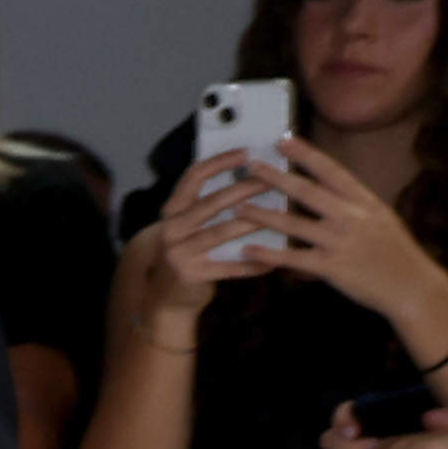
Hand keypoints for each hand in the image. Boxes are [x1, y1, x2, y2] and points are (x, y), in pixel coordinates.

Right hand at [126, 158, 284, 337]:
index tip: (247, 152)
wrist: (164, 296)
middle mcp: (171, 228)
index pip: (193, 177)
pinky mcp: (191, 274)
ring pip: (223, 231)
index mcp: (172, 211)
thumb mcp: (188, 226)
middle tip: (275, 179)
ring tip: (282, 215)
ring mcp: (179, 252)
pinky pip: (229, 267)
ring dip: (255, 222)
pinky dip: (253, 264)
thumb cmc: (187, 253)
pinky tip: (274, 261)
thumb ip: (208, 206)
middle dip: (247, 188)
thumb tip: (252, 179)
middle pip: (213, 202)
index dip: (219, 162)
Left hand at [242, 140, 447, 345]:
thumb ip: (354, 204)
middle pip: (309, 192)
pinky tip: (248, 250)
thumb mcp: (381, 219)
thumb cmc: (396, 253)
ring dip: (263, 215)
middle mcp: (353, 218)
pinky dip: (269, 254)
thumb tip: (330, 186)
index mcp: (365, 202)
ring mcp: (342, 242)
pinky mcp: (333, 268)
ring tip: (238, 207)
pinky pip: (295, 259)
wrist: (413, 287)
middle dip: (277, 177)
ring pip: (296, 224)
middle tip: (251, 165)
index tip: (284, 140)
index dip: (306, 154)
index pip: (332, 171)